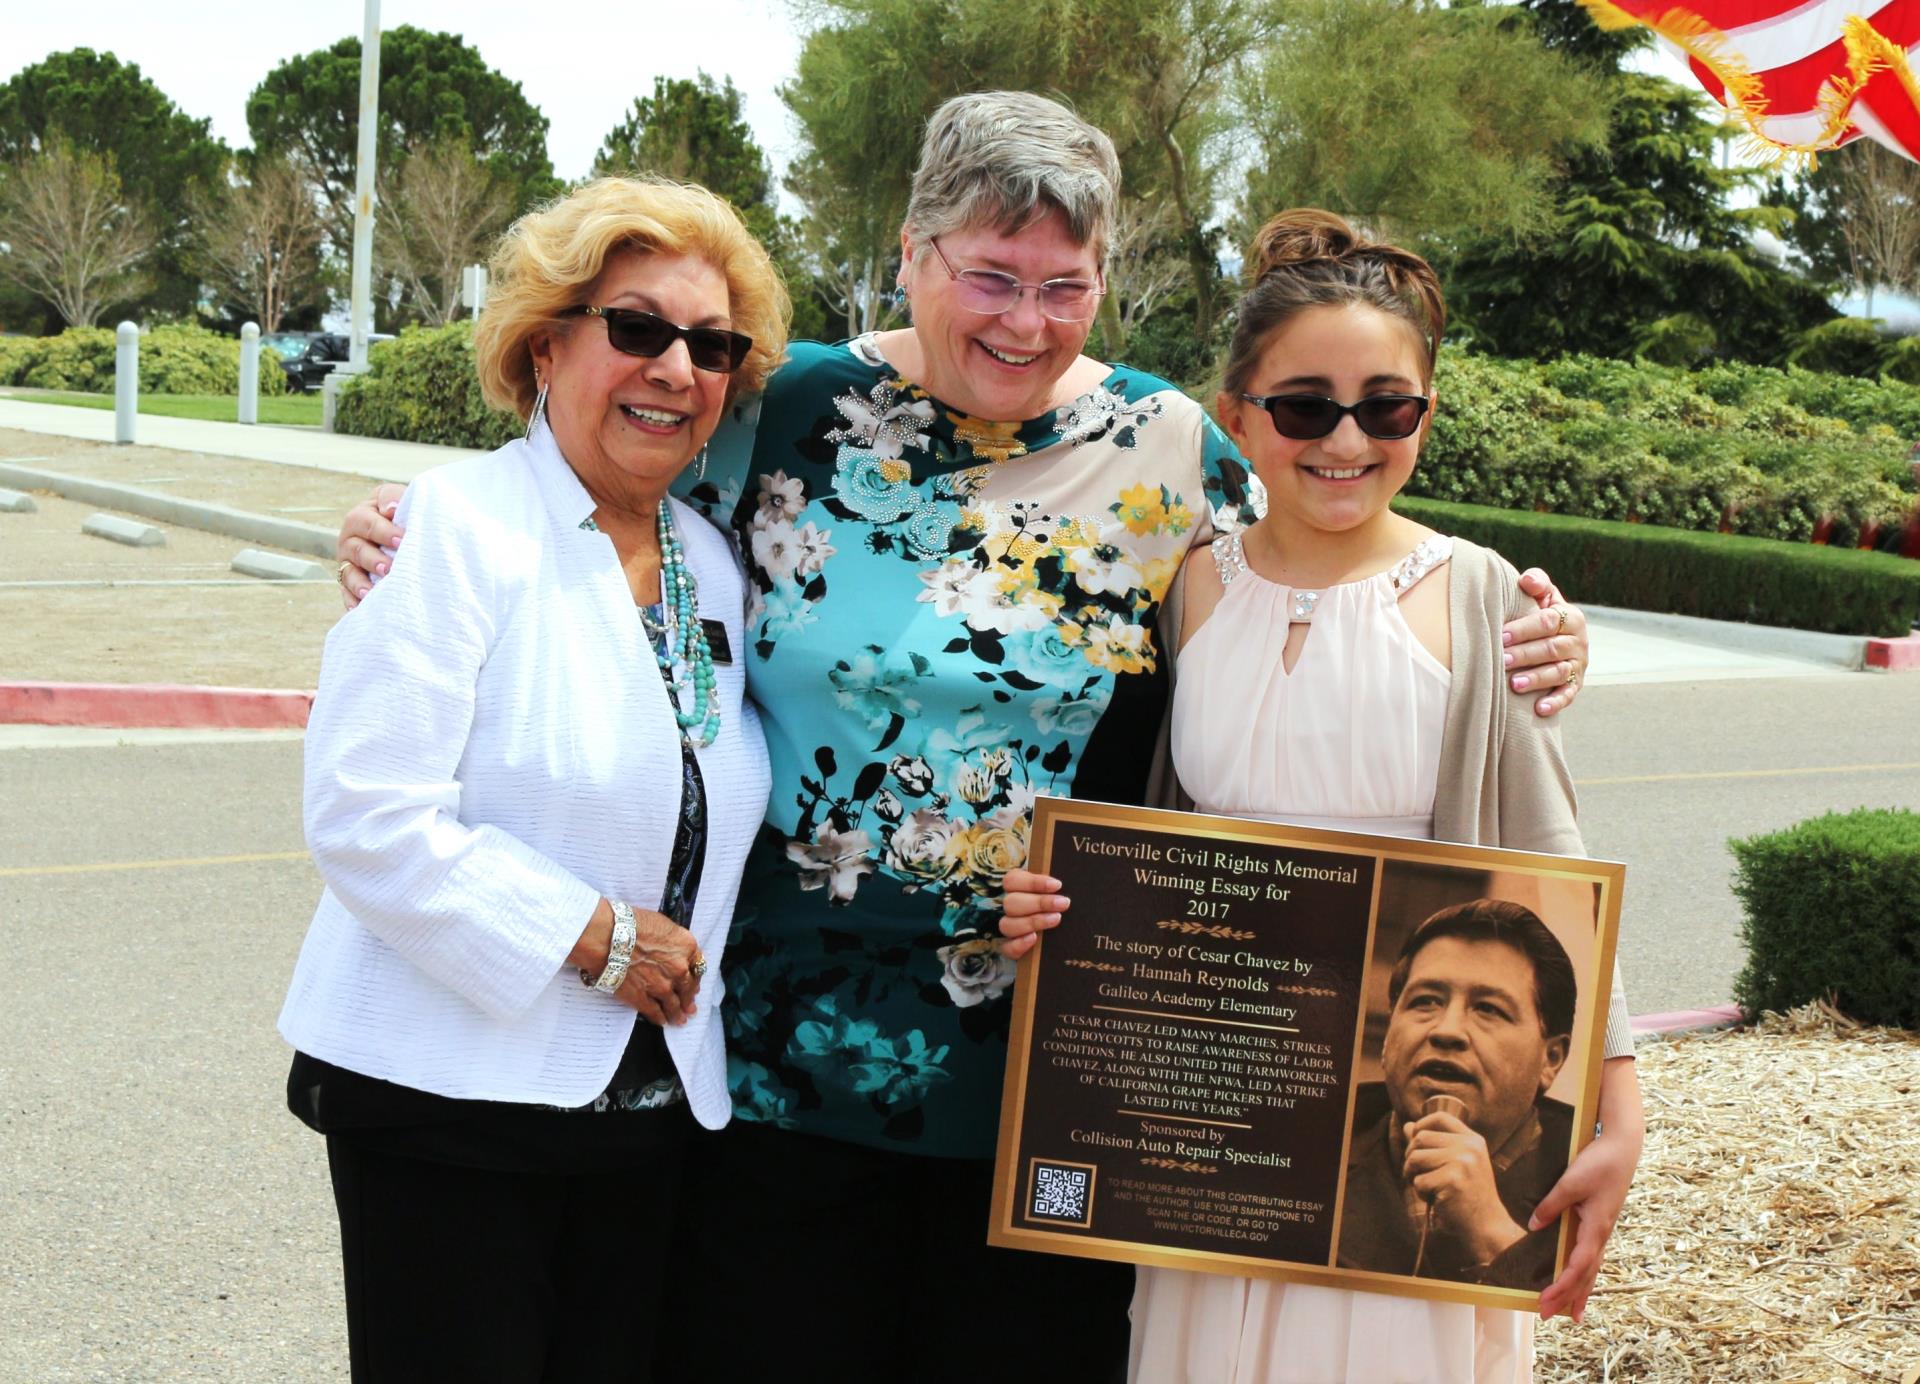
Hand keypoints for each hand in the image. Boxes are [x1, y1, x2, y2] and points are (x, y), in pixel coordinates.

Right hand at [337, 482, 407, 608]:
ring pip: (349, 573)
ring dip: (360, 583)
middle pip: (356, 549)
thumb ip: (394, 498)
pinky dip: (352, 601)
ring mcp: (349, 562)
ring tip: (371, 591)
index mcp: (362, 516)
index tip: (402, 540)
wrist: (407, 532)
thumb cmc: (405, 512)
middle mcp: (351, 539)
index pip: (367, 522)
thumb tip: (392, 508)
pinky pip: (347, 593)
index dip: (383, 531)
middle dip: (372, 559)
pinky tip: (360, 608)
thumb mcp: (400, 497)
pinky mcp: (350, 582)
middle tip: (389, 567)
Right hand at [614, 909, 702, 1026]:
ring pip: (673, 1004)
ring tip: (679, 1020)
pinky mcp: (643, 998)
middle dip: (688, 999)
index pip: (697, 966)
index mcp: (686, 947)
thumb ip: (672, 942)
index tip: (694, 983)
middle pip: (688, 988)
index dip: (695, 977)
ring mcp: (662, 986)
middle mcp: (679, 969)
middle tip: (690, 1007)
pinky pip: (654, 1012)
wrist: (609, 936)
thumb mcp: (662, 925)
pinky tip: (662, 1021)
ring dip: (677, 1013)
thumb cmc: (631, 923)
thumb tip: (671, 950)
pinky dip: (659, 1018)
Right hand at [997, 868, 1070, 960]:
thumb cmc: (1060, 908)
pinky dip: (1019, 943)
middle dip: (1039, 903)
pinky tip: (1033, 939)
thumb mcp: (1057, 895)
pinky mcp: (1010, 949)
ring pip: (1007, 925)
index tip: (1057, 885)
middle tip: (1063, 903)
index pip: (1012, 881)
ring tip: (1056, 919)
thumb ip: (1055, 889)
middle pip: (1011, 903)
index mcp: (1015, 889)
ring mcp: (1007, 929)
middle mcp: (1009, 908)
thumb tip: (1068, 884)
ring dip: (1032, 921)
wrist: (1063, 938)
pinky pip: (1007, 948)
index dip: (1033, 882)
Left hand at [1403, 1112, 1527, 1264]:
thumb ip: (1434, 1144)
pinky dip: (1421, 1193)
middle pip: (1421, 1137)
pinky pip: (1419, 1180)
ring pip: (1415, 1157)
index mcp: (1473, 1140)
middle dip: (1411, 1156)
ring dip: (1413, 1175)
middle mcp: (1469, 1147)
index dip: (1421, 1124)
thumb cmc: (1469, 1196)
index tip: (1414, 1139)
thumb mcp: (1457, 1164)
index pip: (1440, 1117)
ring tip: (1428, 1187)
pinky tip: (1436, 1200)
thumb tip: (1408, 1126)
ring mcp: (1462, 1162)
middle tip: (1417, 1173)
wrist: (1487, 1225)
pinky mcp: (1452, 1180)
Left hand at [1502, 569, 1588, 717]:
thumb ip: (1537, 584)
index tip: (1501, 635)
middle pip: (1551, 649)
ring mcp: (1578, 665)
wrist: (1557, 637)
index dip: (1524, 629)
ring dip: (1536, 679)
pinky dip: (1555, 702)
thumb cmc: (1540, 613)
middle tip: (1502, 660)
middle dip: (1525, 655)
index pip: (1547, 622)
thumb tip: (1527, 580)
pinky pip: (1568, 695)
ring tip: (1514, 684)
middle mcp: (1578, 642)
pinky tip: (1538, 709)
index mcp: (1570, 617)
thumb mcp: (1543, 596)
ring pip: (1558, 672)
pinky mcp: (1576, 685)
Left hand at [1533, 1058, 1643, 1321]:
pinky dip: (1585, 1274)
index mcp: (1595, 1228)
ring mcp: (1602, 1231)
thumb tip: (1534, 1225)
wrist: (1623, 1147)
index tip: (1545, 1301)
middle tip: (1548, 1317)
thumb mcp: (1571, 1182)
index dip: (1561, 1286)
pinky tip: (1581, 1281)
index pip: (1577, 1266)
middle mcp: (1601, 1235)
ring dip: (1580, 1292)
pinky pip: (1592, 1256)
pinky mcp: (1600, 1224)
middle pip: (1584, 1275)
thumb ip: (1552, 1204)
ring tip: (1573, 1315)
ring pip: (1591, 1269)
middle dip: (1567, 1297)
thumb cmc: (1598, 1163)